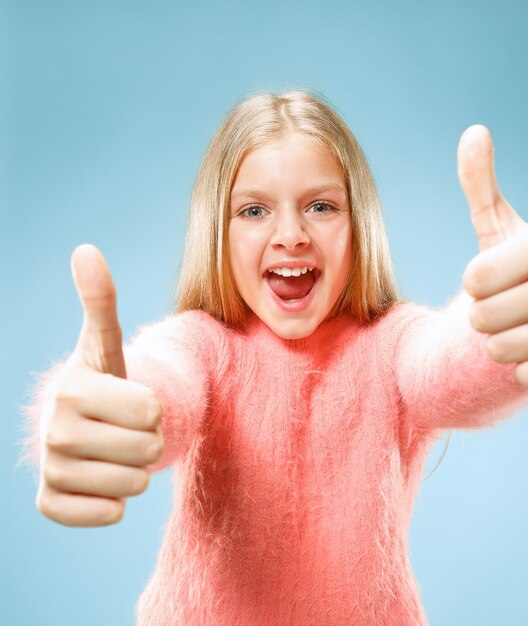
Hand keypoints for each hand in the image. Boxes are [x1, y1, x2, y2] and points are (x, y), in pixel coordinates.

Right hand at [36, 244, 163, 526]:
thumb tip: (86, 250)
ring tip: (115, 450)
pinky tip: (100, 477)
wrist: (82, 425)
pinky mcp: (52, 504)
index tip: (133, 400)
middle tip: (127, 428)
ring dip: (136, 470)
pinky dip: (115, 501)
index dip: (155, 408)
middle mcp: (54, 432)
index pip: (153, 412)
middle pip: (148, 450)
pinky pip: (107, 514)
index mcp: (74, 390)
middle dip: (150, 440)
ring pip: (133, 484)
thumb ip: (101, 300)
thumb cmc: (103, 381)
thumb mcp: (106, 342)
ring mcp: (51, 470)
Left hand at [458, 125, 527, 396]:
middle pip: (486, 317)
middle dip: (480, 320)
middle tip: (501, 311)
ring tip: (516, 332)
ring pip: (506, 351)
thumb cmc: (510, 272)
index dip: (471, 286)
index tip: (489, 282)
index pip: (475, 279)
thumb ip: (480, 184)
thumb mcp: (492, 229)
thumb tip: (474, 130)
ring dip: (498, 348)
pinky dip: (525, 375)